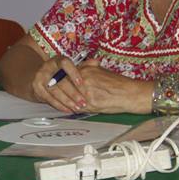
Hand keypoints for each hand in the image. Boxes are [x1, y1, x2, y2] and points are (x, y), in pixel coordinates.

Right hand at [31, 54, 88, 113]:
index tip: (81, 83)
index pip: (65, 63)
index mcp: (57, 60)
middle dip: (73, 93)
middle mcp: (47, 67)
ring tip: (77, 107)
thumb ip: (83, 66)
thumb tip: (96, 62)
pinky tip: (67, 109)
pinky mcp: (36, 87)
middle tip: (83, 102)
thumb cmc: (58, 73)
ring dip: (67, 101)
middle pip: (60, 81)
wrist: (37, 77)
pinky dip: (59, 105)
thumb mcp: (69, 68)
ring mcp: (40, 77)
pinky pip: (49, 98)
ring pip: (55, 91)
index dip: (73, 73)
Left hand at [33, 57, 149, 113]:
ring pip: (67, 97)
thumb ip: (89, 69)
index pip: (64, 74)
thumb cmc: (118, 84)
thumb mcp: (102, 71)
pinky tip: (67, 110)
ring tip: (56, 102)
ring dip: (61, 100)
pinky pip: (76, 107)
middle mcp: (84, 80)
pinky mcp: (90, 103)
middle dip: (54, 90)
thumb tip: (78, 69)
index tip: (49, 82)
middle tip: (47, 92)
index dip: (56, 79)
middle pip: (62, 84)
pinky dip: (71, 108)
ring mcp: (86, 92)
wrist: (131, 94)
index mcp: (86, 71)